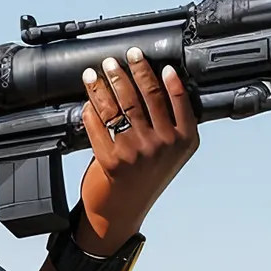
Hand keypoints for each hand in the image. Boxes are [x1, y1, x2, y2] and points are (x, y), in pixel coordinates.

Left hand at [76, 47, 198, 254]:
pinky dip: (91, 110)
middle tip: (117, 58)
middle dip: (129, 73)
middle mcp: (163, 146)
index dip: (161, 76)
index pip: (175, 99)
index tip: (150, 59)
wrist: (122, 211)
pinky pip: (99, 125)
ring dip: (105, 85)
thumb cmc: (145, 178)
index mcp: (183, 141)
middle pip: (145, 98)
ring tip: (96, 72)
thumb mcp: (170, 154)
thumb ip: (169, 124)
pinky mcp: (111, 160)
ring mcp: (137, 153)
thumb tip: (156, 83)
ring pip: (120, 107)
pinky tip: (87, 100)